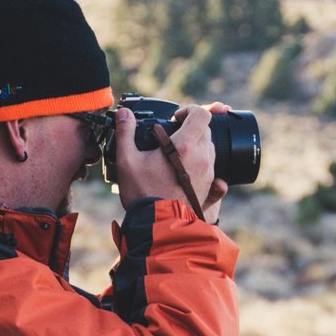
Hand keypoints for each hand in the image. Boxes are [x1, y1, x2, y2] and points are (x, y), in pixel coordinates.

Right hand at [114, 104, 227, 222]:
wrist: (158, 226)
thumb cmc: (143, 194)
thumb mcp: (128, 161)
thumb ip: (125, 133)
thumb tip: (124, 114)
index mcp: (184, 147)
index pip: (201, 115)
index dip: (190, 110)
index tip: (176, 118)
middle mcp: (202, 158)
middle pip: (205, 130)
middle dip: (190, 128)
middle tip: (172, 135)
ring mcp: (209, 173)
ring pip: (209, 148)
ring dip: (195, 145)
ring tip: (175, 154)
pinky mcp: (209, 187)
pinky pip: (212, 167)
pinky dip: (201, 162)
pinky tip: (186, 169)